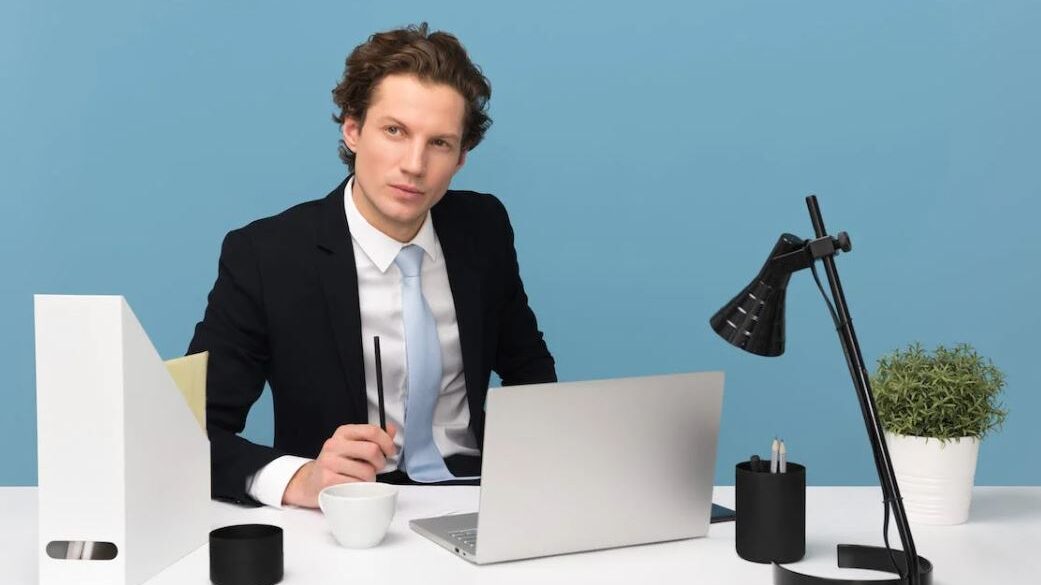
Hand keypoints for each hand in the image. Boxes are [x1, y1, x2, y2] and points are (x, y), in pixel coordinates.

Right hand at [282, 423, 396, 507]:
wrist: (311, 482)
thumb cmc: (338, 464)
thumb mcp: (353, 446)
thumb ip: (373, 438)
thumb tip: (392, 430)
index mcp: (343, 432)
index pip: (372, 431)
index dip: (387, 442)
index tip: (390, 452)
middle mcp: (334, 444)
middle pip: (372, 450)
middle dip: (381, 462)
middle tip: (377, 468)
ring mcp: (329, 462)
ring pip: (367, 471)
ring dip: (370, 479)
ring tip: (362, 479)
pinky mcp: (327, 480)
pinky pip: (356, 485)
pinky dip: (360, 489)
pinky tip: (353, 486)